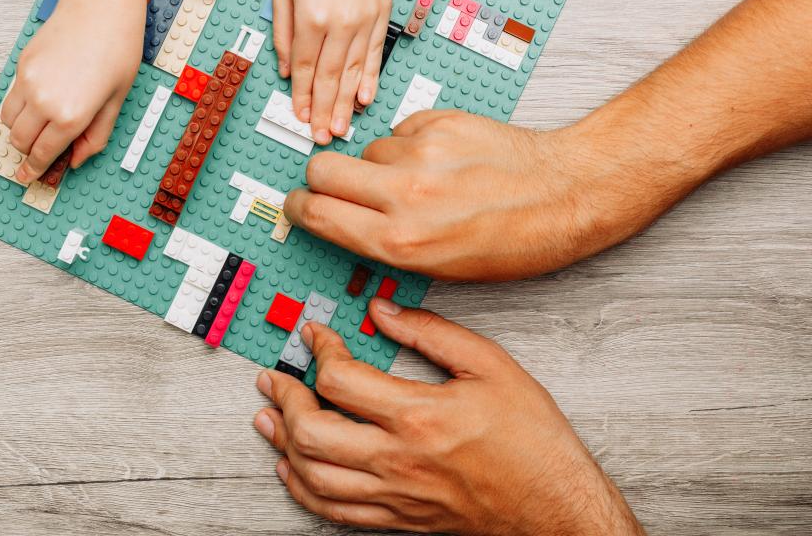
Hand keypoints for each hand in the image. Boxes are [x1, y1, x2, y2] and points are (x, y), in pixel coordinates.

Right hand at [0, 0, 144, 181]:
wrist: (100, 6)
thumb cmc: (118, 49)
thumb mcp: (117, 100)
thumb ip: (96, 135)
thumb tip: (75, 159)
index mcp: (71, 116)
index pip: (42, 154)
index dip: (34, 169)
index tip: (27, 177)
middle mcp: (44, 102)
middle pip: (19, 141)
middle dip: (27, 152)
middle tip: (38, 152)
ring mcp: (29, 82)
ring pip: (9, 121)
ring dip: (19, 130)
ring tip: (38, 126)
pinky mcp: (22, 64)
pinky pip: (12, 97)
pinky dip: (20, 107)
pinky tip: (41, 99)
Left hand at [253, 301, 644, 534]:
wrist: (557, 507)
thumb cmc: (533, 440)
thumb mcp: (492, 366)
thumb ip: (432, 333)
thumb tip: (383, 310)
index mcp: (419, 414)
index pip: (340, 379)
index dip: (319, 349)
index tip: (316, 334)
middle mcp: (398, 459)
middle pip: (311, 431)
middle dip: (284, 398)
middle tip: (275, 376)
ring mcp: (394, 494)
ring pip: (313, 475)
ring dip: (281, 442)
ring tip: (268, 416)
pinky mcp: (398, 518)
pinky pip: (333, 511)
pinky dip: (302, 488)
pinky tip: (291, 467)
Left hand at [272, 0, 390, 144]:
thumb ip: (283, 32)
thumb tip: (284, 70)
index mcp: (311, 16)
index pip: (303, 68)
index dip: (300, 97)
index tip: (298, 118)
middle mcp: (341, 21)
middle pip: (329, 77)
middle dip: (323, 111)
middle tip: (320, 138)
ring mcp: (365, 17)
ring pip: (354, 71)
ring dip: (345, 103)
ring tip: (339, 129)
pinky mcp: (381, 12)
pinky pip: (375, 53)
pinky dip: (370, 78)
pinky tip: (364, 99)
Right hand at [283, 109, 639, 281]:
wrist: (566, 195)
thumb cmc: (512, 242)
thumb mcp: (440, 268)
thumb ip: (383, 244)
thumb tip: (341, 224)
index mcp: (400, 242)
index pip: (315, 214)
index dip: (300, 209)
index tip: (301, 206)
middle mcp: (404, 196)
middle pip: (319, 169)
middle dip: (322, 179)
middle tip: (338, 186)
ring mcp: (421, 154)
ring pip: (365, 150)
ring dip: (377, 163)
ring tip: (417, 180)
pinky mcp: (440, 122)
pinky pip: (400, 130)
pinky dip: (411, 143)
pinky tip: (441, 160)